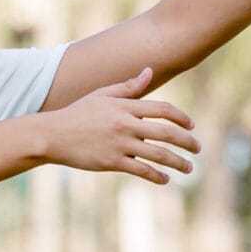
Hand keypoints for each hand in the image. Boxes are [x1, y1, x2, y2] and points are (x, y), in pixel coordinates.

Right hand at [42, 68, 199, 183]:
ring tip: (188, 168)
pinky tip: (165, 180)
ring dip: (177, 162)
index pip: (162, 110)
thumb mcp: (102, 95)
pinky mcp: (112, 162)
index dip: (181, 117)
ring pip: (158, 154)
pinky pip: (141, 170)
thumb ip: (128, 87)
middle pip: (166, 133)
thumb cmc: (78, 113)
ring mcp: (120, 144)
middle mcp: (126, 124)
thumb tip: (149, 71)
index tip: (191, 125)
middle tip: (198, 148)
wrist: (52, 134)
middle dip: (186, 141)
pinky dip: (156, 176)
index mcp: (125, 106)